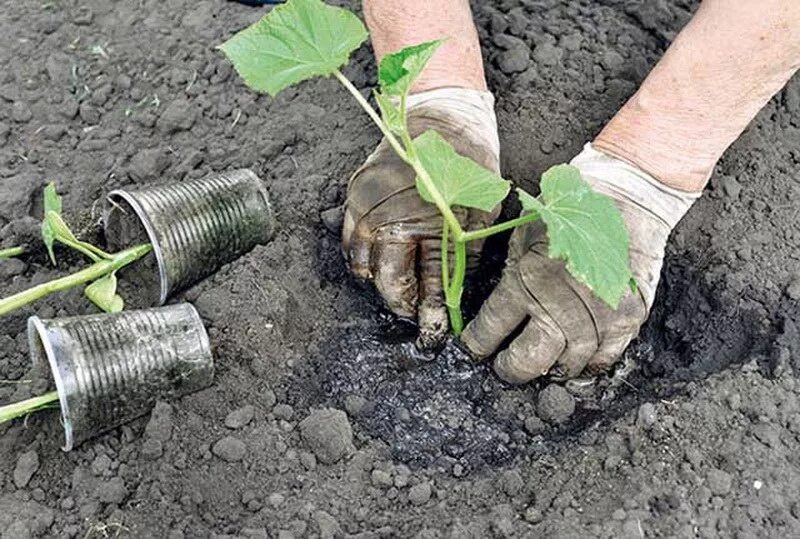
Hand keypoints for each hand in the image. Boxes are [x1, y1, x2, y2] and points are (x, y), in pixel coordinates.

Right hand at [342, 88, 499, 348]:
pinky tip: (381, 262)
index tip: (435, 335)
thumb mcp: (478, 211)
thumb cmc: (468, 163)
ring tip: (401, 289)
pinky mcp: (353, 196)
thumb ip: (463, 256)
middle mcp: (387, 220)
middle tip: (416, 317)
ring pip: (363, 267)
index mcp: (423, 224)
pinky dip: (362, 259)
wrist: (441, 116)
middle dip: (402, 306)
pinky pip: (349, 242)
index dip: (430, 315)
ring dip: (380, 284)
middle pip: (387, 283)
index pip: (424, 285)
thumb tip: (453, 297)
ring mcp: (365, 208)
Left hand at [461, 145, 698, 382]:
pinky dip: (589, 366)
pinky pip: (605, 359)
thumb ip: (511, 272)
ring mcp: (597, 313)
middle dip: (511, 369)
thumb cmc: (569, 211)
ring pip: (567, 365)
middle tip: (506, 368)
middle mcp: (560, 302)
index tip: (475, 351)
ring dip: (551, 370)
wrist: (627, 197)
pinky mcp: (628, 317)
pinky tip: (578, 362)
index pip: (491, 329)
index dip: (478, 345)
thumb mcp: (524, 235)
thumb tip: (494, 311)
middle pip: (529, 360)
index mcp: (526, 278)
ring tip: (543, 366)